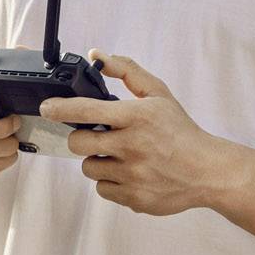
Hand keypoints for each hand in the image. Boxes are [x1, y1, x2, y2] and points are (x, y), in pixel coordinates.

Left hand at [41, 51, 250, 217]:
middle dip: (82, 138)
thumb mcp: (158, 94)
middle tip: (99, 136)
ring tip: (121, 156)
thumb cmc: (180, 131)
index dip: (61, 108)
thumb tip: (96, 56)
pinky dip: (111, 181)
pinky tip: (130, 173)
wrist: (207, 171)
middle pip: (79, 143)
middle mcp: (132, 145)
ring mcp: (132, 175)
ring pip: (89, 168)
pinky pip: (102, 189)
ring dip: (98, 161)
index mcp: (137, 116)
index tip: (47, 108)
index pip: (88, 110)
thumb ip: (127, 71)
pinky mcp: (133, 198)